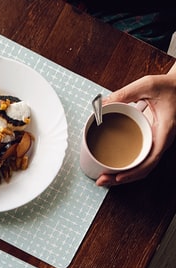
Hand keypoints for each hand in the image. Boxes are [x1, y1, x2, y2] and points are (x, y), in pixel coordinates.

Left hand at [96, 63, 175, 186]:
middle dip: (122, 179)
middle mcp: (161, 142)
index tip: (119, 177)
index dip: (135, 171)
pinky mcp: (150, 143)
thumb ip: (126, 93)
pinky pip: (139, 161)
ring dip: (122, 176)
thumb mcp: (148, 85)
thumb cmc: (168, 86)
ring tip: (102, 179)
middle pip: (143, 169)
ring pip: (141, 168)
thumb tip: (104, 103)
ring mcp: (156, 144)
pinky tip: (110, 170)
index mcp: (164, 132)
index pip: (152, 159)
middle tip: (101, 180)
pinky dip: (126, 169)